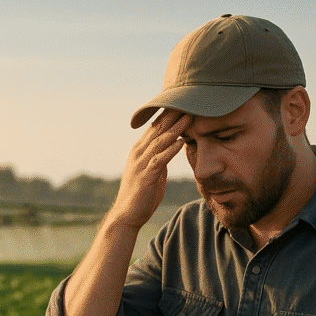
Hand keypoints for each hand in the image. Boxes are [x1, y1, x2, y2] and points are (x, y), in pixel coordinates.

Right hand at [110, 109, 191, 229]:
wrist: (126, 215)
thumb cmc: (141, 195)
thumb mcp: (153, 172)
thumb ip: (160, 159)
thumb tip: (172, 148)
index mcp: (140, 150)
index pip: (155, 126)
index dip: (169, 113)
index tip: (184, 101)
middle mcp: (138, 153)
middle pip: (157, 129)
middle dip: (173, 114)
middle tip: (189, 100)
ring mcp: (141, 164)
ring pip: (160, 141)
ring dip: (175, 128)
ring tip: (189, 116)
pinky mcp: (145, 177)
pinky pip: (159, 160)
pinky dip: (170, 150)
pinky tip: (181, 142)